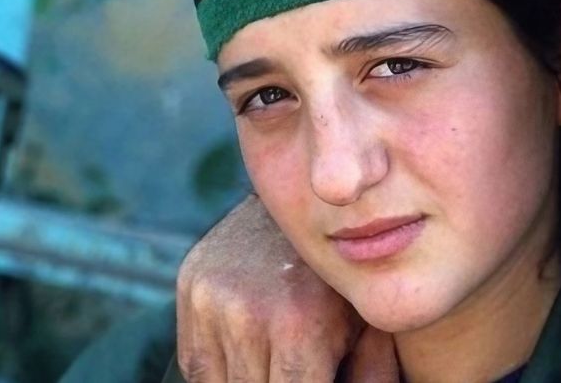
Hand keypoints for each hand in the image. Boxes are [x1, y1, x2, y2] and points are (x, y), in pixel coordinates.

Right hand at [176, 195, 393, 381]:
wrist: (313, 196)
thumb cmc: (349, 276)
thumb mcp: (369, 325)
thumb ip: (368, 374)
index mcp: (299, 325)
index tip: (316, 378)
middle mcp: (247, 312)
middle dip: (279, 382)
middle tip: (302, 368)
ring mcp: (211, 298)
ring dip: (250, 379)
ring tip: (279, 361)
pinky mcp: (191, 285)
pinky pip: (197, 361)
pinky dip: (221, 371)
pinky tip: (253, 357)